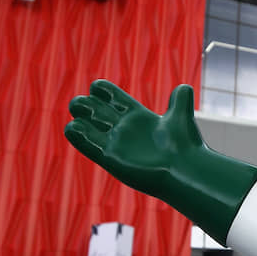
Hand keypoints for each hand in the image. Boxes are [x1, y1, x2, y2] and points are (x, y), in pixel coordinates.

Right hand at [64, 80, 256, 243]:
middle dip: (87, 105)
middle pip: (99, 113)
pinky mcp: (112, 159)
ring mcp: (117, 145)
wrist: (184, 169)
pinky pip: (91, 146)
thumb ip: (180, 100)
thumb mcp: (180, 117)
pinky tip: (71, 128)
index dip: (105, 92)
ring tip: (74, 110)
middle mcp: (125, 130)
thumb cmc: (185, 145)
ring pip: (92, 129)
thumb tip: (183, 88)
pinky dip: (80, 137)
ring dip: (81, 119)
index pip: (115, 100)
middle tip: (80, 102)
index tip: (97, 86)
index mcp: (139, 117)